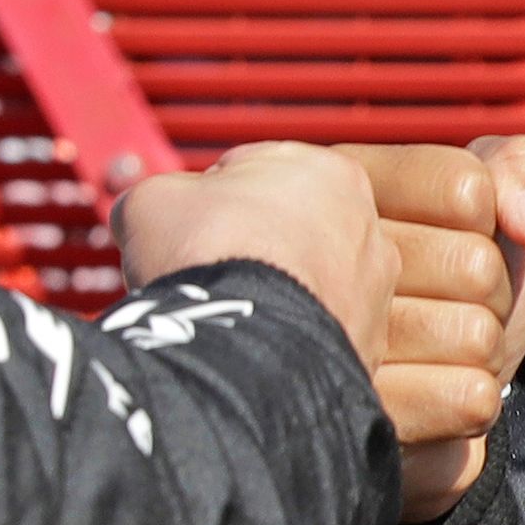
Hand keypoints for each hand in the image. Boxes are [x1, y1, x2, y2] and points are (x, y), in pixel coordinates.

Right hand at [112, 142, 397, 367]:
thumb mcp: (151, 202)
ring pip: (313, 286)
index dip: (212, 199)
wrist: (240, 350)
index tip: (189, 227)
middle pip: (293, 231)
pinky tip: (253, 353)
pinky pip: (319, 338)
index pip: (260, 173)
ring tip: (229, 318)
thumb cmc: (205, 257)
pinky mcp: (369, 352)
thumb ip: (160, 198)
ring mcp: (375, 295)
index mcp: (328, 171)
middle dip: (253, 249)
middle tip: (207, 274)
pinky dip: (292, 344)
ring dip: (278, 297)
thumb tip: (149, 218)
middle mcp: (367, 229)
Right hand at [335, 137, 524, 521]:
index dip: (488, 218)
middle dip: (487, 291)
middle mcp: (320, 256)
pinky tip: (427, 388)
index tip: (458, 232)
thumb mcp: (491, 204)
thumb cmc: (449, 286)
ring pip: (476, 334)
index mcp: (345, 186)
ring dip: (477, 349)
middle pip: (476, 265)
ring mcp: (333, 342)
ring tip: (429, 346)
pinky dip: (468, 399)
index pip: (466, 187)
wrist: (416, 394)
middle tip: (442, 301)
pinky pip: (471, 397)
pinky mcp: (361, 414)